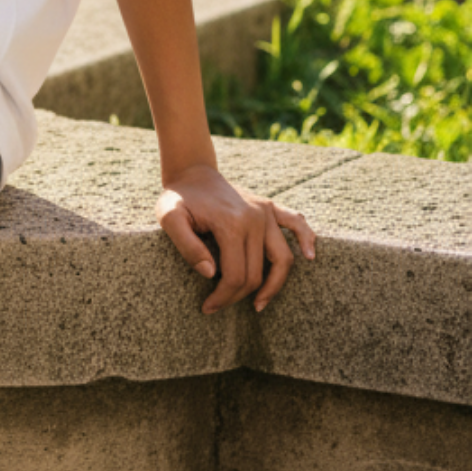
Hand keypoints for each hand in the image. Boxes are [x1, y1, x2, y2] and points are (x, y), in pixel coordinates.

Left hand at [156, 164, 315, 313]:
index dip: (223, 297)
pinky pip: (296, 223)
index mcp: (231, 223)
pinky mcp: (270, 206)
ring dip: (274, 285)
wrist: (190, 171)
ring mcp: (265, 212)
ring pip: (282, 259)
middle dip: (239, 296)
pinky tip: (310, 256)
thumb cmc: (178, 197)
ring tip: (259, 304)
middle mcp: (254, 218)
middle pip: (257, 273)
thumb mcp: (168, 218)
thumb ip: (186, 246)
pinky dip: (307, 239)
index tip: (208, 308)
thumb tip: (211, 274)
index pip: (236, 275)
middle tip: (219, 305)